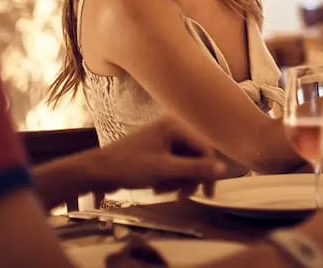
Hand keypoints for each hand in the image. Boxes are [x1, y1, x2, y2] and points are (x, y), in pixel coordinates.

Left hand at [93, 115, 226, 196]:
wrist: (98, 171)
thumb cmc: (129, 167)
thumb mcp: (165, 170)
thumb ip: (195, 169)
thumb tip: (224, 169)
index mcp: (175, 126)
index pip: (204, 148)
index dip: (209, 171)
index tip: (208, 194)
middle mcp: (172, 129)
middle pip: (195, 156)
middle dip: (189, 178)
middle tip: (181, 195)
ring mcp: (164, 139)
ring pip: (185, 163)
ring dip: (178, 180)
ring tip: (162, 191)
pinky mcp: (157, 150)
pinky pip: (173, 166)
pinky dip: (169, 179)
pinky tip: (157, 187)